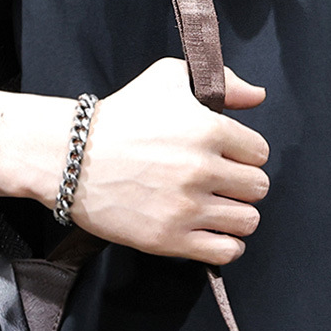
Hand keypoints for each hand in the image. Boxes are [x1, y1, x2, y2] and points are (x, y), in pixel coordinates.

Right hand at [70, 57, 268, 266]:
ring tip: (216, 207)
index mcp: (209, 130)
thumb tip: (256, 95)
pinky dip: (226, 244)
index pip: (259, 152)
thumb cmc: (120, 116)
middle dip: (242, 184)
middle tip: (220, 182)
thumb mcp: (169, 78)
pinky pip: (226, 251)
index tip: (226, 156)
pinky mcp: (169, 238)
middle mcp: (202, 169)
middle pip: (257, 188)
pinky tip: (211, 232)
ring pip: (247, 221)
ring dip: (236, 215)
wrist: (71, 157)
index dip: (244, 154)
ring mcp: (186, 206)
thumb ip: (222, 81)